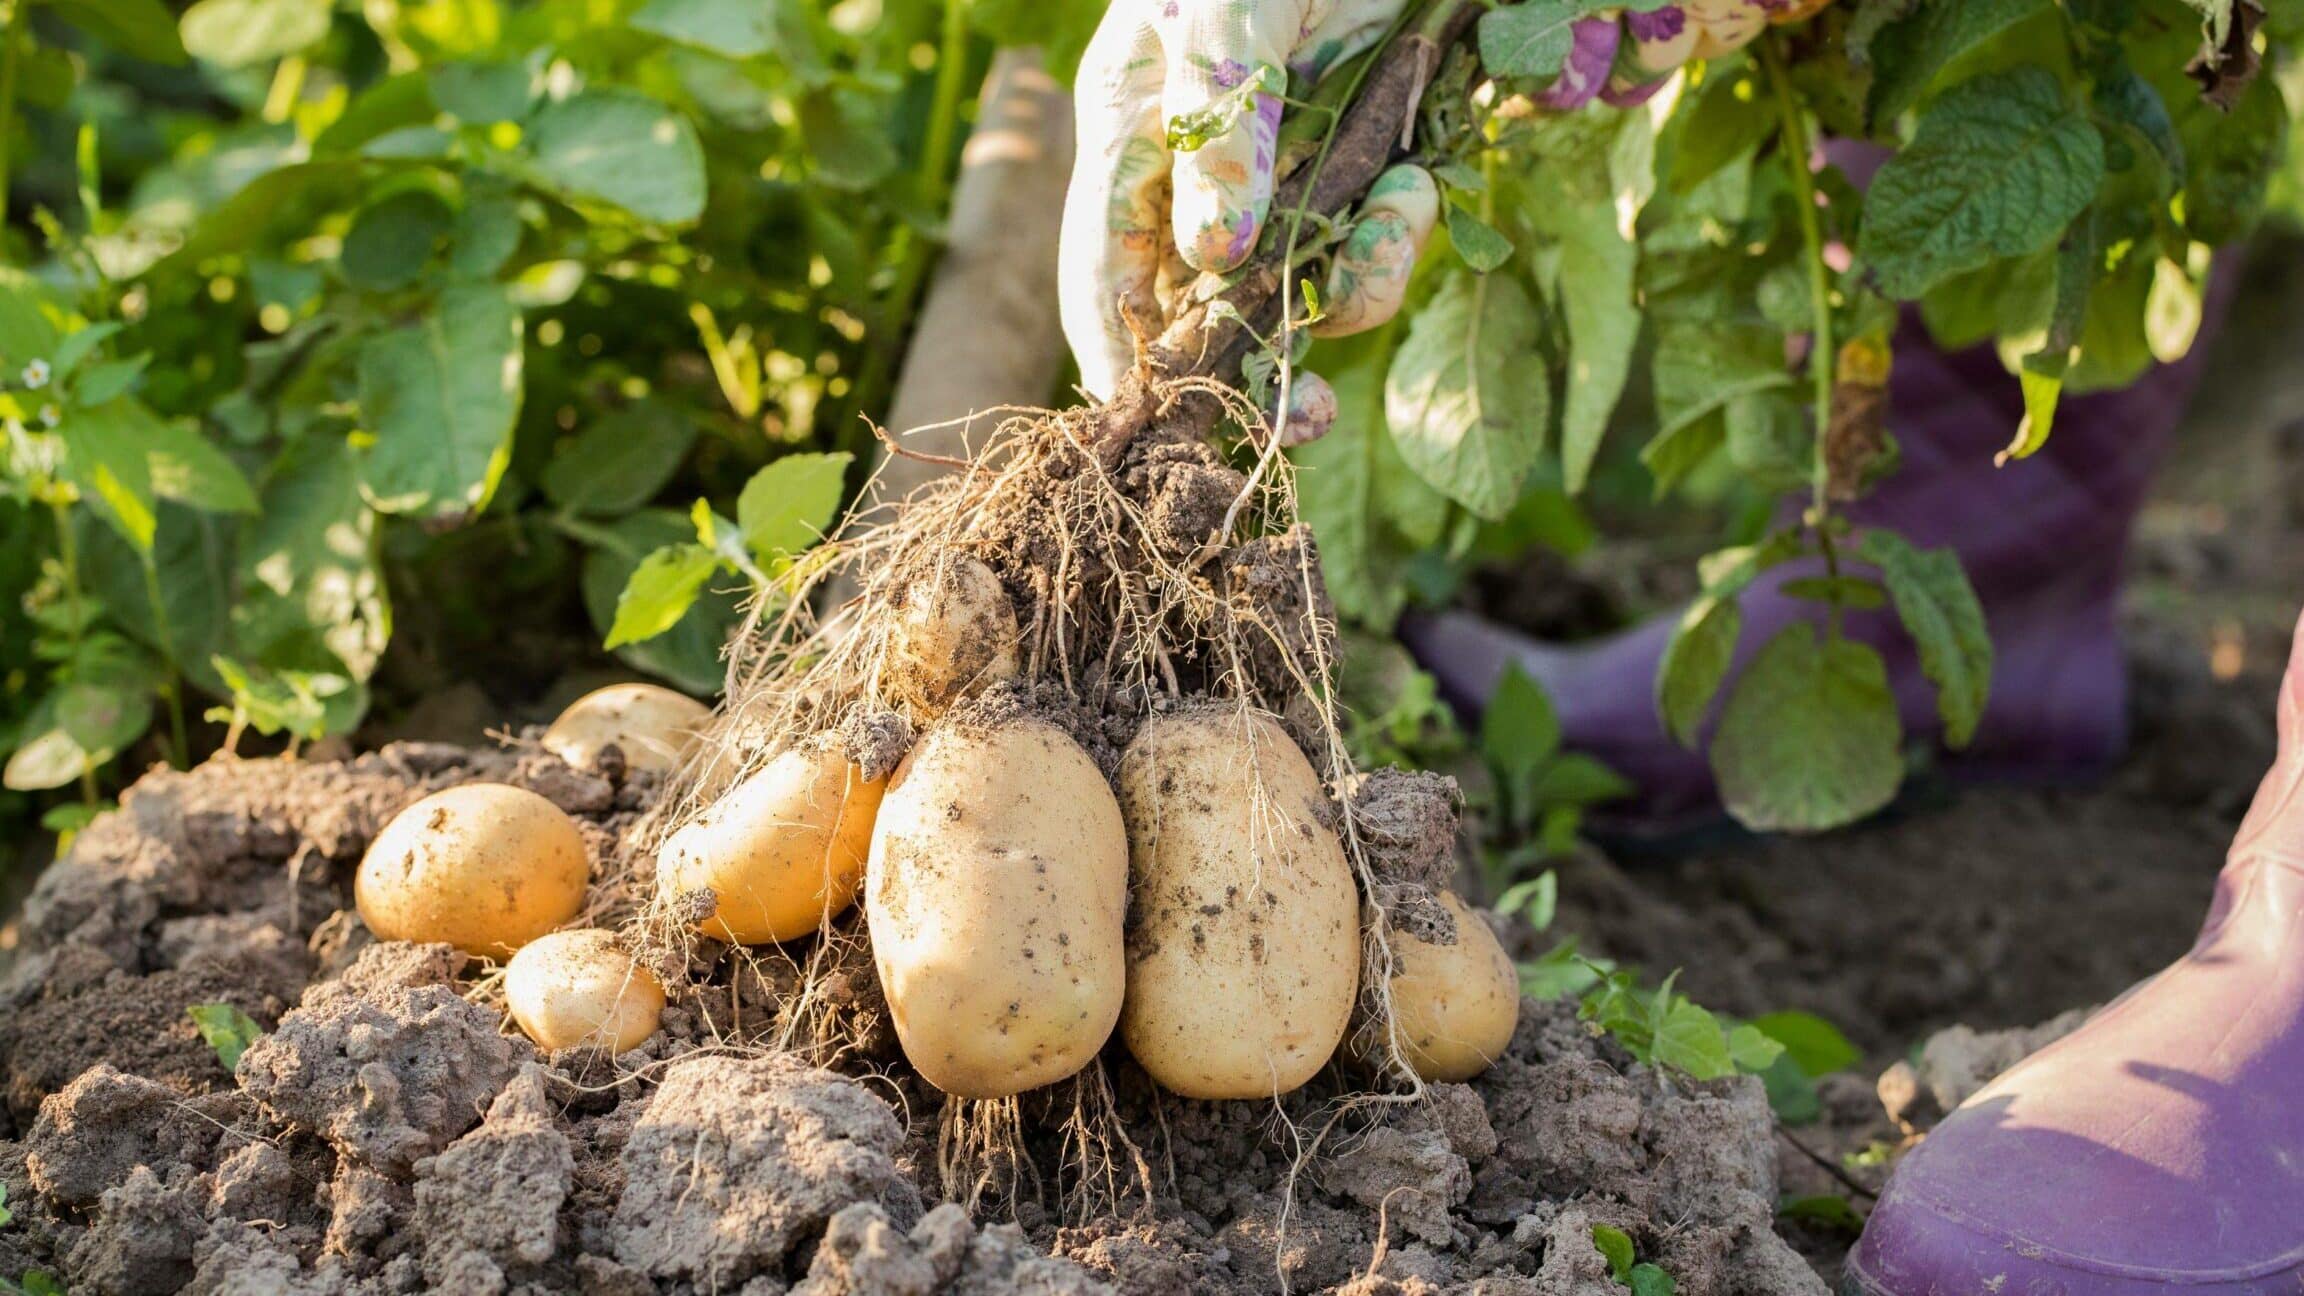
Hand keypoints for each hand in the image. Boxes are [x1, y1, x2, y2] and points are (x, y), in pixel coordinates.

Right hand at [1057, 0, 1835, 438]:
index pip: (1106, 273)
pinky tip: (1416, 183)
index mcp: (1132, 134)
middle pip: (1199, 315)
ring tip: (1401, 206)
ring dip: (1351, 284)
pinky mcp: (1352, 182)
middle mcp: (1195, 179)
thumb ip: (1222, 120)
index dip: (1122, 355)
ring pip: (1295, 295)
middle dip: (1253, 368)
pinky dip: (1395, 237)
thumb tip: (1212, 255)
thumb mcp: (1237, 9)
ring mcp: (1276, 188)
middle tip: (1305, 415)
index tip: (1158, 418)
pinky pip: (1363, 253)